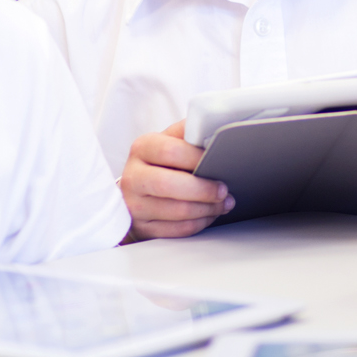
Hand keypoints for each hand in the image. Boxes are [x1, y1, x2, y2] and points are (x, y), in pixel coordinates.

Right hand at [120, 120, 232, 240]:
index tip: (217, 161)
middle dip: (204, 189)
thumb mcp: (170, 141)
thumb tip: (216, 125)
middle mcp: (133, 177)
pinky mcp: (142, 228)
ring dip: (208, 209)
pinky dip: (200, 223)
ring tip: (223, 203)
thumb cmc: (160, 163)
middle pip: (169, 185)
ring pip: (177, 211)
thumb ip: (189, 133)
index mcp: (142, 148)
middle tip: (224, 190)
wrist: (135, 192)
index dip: (197, 158)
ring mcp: (134, 205)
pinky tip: (209, 214)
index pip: (170, 151)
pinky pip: (178, 230)